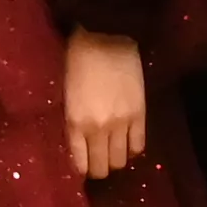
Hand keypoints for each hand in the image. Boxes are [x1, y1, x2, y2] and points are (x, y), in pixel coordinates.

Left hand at [63, 30, 146, 183]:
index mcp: (74, 122)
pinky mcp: (139, 114)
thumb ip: (73, 122)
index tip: (83, 168)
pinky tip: (127, 144)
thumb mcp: (66, 95)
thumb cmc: (77, 61)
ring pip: (120, 161)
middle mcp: (97, 128)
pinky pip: (138, 145)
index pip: (80, 163)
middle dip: (99, 170)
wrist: (105, 37)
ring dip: (116, 161)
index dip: (83, 170)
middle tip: (98, 163)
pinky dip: (132, 150)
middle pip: (102, 167)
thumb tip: (79, 145)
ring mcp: (121, 123)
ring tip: (113, 153)